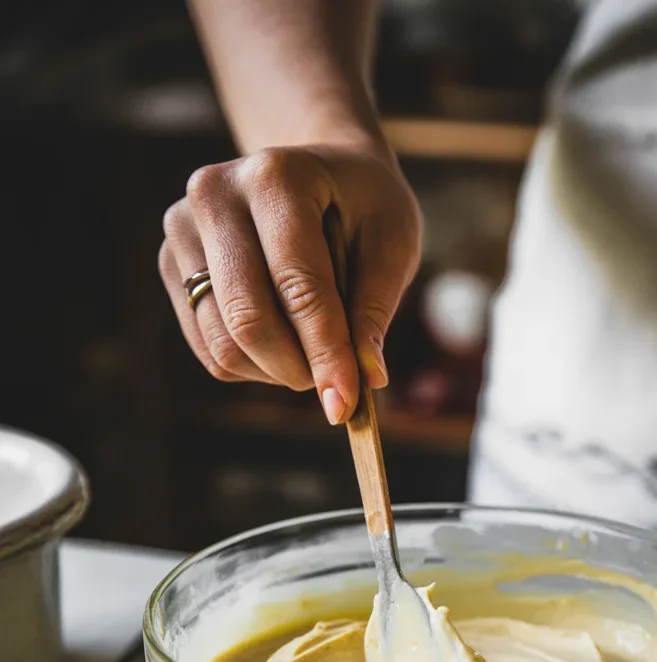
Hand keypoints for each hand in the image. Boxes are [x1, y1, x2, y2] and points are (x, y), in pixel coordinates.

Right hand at [159, 138, 421, 422]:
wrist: (320, 170)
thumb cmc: (364, 205)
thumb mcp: (392, 243)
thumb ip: (375, 309)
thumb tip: (367, 381)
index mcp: (275, 176)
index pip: (296, 284)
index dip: (324, 351)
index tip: (347, 404)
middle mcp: (214, 195)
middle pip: (247, 318)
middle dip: (297, 369)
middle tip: (337, 388)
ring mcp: (183, 230)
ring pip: (223, 343)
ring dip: (276, 372)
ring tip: (314, 355)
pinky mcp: (172, 265)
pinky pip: (209, 348)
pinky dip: (253, 367)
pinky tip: (285, 344)